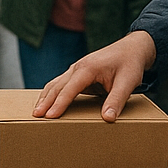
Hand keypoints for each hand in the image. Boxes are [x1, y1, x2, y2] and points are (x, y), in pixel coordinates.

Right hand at [34, 29, 156, 120]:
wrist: (132, 49)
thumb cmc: (130, 64)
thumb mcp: (128, 82)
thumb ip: (117, 100)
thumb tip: (107, 118)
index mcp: (88, 68)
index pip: (69, 88)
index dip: (59, 103)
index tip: (50, 116)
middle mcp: (78, 67)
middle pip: (57, 86)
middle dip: (45, 101)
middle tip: (35, 116)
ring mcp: (76, 69)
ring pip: (56, 84)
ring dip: (45, 97)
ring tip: (36, 111)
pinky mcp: (78, 74)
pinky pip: (61, 84)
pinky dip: (52, 93)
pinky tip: (46, 102)